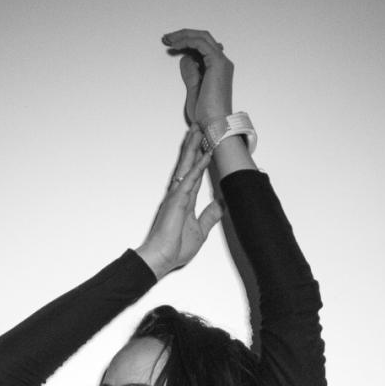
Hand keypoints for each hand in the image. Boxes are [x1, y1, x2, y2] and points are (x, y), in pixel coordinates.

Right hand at [134, 128, 221, 276]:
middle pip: (188, 164)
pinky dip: (198, 166)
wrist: (163, 258)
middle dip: (193, 145)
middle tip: (199, 127)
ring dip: (193, 147)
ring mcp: (178, 195)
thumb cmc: (176, 247)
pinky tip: (205, 154)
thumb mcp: (201, 230)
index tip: (204, 143)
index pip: (194, 173)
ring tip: (198, 130)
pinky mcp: (178, 200)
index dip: (199, 158)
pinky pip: (190, 179)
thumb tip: (222, 204)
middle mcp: (180, 193)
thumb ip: (211, 215)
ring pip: (187, 165)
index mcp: (185, 200)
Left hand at [162, 28, 232, 129]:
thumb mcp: (194, 88)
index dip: (186, 42)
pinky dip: (186, 41)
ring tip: (168, 40)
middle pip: (203, 37)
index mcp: (218, 68)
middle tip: (166, 38)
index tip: (170, 45)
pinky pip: (200, 43)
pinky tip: (175, 46)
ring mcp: (221, 62)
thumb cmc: (206, 114)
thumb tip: (185, 58)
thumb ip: (191, 72)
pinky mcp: (217, 63)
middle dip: (183, 34)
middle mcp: (222, 62)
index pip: (203, 47)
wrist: (214, 124)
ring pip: (202, 37)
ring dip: (183, 35)